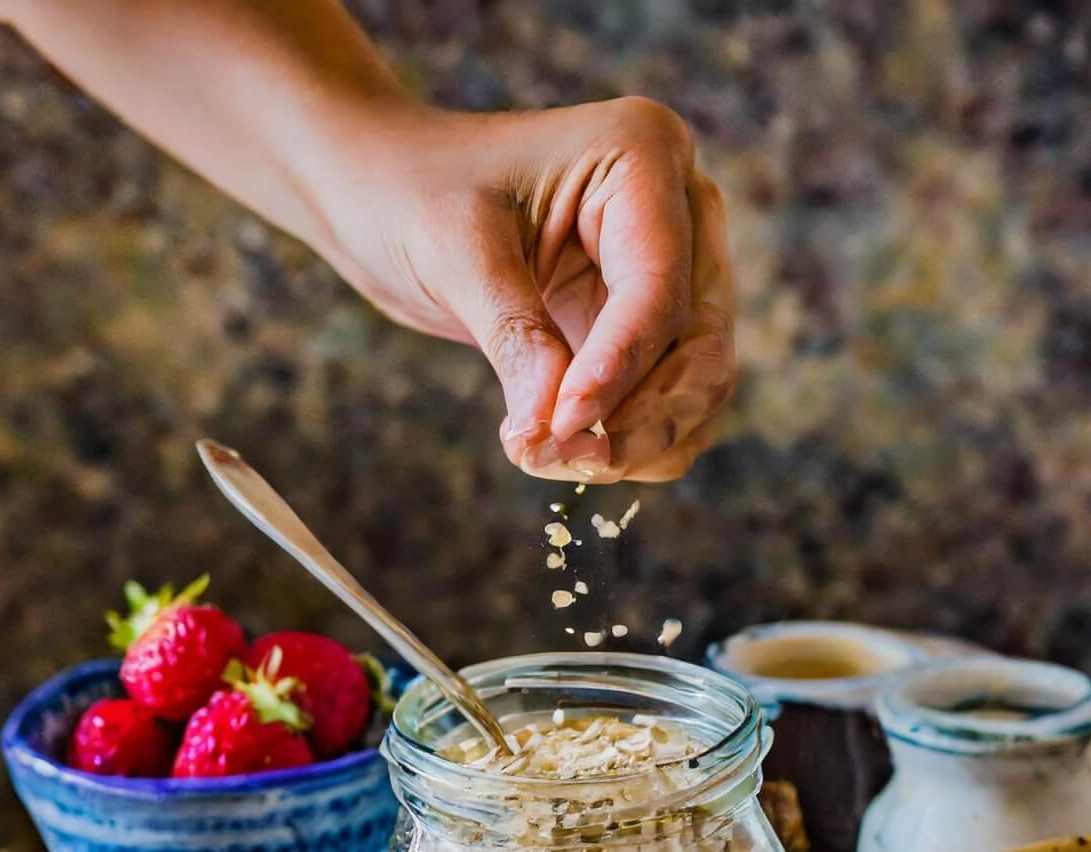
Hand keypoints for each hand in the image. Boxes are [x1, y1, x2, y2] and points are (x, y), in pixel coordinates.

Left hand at [314, 97, 734, 482]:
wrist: (390, 195)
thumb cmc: (416, 193)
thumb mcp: (458, 256)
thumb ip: (516, 339)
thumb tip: (554, 432)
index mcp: (644, 155)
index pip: (658, 286)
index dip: (619, 367)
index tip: (565, 425)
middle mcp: (680, 209)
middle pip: (700, 343)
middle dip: (641, 417)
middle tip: (559, 455)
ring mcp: (674, 271)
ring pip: (697, 386)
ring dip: (638, 443)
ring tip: (547, 457)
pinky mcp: (647, 326)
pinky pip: (668, 404)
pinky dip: (629, 443)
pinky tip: (560, 451)